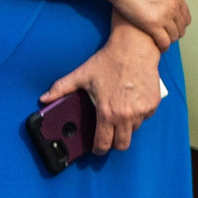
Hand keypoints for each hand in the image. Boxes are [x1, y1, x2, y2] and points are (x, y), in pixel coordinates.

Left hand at [44, 22, 164, 152]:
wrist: (134, 48)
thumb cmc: (108, 61)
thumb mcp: (82, 74)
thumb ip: (61, 88)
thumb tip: (44, 98)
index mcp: (107, 112)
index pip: (104, 143)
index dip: (98, 149)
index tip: (97, 149)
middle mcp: (126, 116)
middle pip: (123, 144)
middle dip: (115, 143)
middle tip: (110, 136)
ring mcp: (142, 111)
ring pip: (134, 130)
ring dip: (127, 127)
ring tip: (120, 114)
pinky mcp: (152, 104)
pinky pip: (146, 117)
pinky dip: (139, 115)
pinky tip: (132, 103)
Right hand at [105, 0, 193, 48]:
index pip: (184, 12)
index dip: (180, 20)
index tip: (174, 25)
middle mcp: (172, 4)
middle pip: (180, 25)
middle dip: (176, 31)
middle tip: (169, 36)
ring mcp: (164, 14)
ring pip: (173, 34)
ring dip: (169, 39)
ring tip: (163, 43)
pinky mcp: (152, 24)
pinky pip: (163, 41)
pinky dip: (163, 46)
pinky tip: (159, 47)